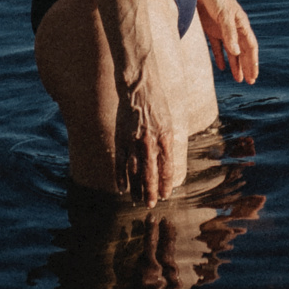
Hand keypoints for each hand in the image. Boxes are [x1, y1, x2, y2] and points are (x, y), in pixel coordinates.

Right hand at [114, 52, 177, 206]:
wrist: (139, 84)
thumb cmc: (156, 101)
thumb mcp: (168, 119)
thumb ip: (165, 139)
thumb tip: (166, 157)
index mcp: (165, 135)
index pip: (166, 165)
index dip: (166, 182)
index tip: (166, 195)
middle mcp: (150, 140)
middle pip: (151, 172)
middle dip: (152, 191)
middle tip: (151, 205)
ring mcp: (134, 140)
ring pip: (135, 170)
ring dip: (137, 187)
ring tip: (139, 200)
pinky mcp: (121, 137)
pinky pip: (121, 161)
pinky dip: (121, 176)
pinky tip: (123, 187)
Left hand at [197, 0, 258, 83]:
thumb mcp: (223, 14)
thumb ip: (229, 33)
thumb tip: (236, 53)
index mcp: (240, 23)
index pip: (250, 46)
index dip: (253, 61)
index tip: (254, 76)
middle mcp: (233, 27)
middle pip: (242, 50)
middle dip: (247, 66)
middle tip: (251, 82)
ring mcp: (221, 28)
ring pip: (231, 50)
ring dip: (235, 64)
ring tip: (238, 79)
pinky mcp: (209, 27)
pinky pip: (217, 46)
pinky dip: (220, 57)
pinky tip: (221, 67)